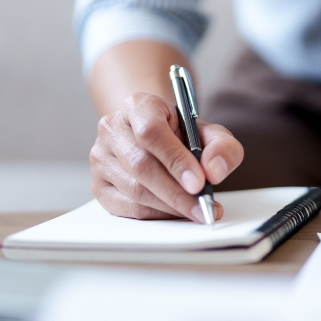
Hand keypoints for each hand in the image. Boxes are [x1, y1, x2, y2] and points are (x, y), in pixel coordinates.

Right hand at [90, 92, 242, 221]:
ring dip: (170, 206)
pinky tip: (175, 213)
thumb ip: (222, 146)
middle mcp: (112, 128)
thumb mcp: (209, 132)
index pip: (151, 132)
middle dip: (177, 192)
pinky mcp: (98, 185)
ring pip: (135, 190)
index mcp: (138, 105)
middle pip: (142, 166)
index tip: (199, 182)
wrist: (153, 137)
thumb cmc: (181, 135)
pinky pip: (127, 208)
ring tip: (197, 210)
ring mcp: (100, 157)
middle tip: (204, 206)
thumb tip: (214, 171)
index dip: (176, 160)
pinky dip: (156, 215)